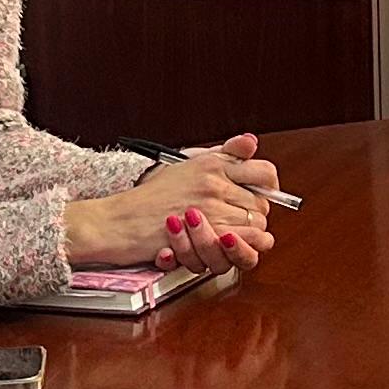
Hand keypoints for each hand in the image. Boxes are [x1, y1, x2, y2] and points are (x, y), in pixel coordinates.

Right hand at [67, 139, 279, 274]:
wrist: (119, 221)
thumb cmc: (147, 198)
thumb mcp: (184, 166)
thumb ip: (221, 154)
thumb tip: (251, 141)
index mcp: (213, 163)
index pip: (264, 171)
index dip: (269, 187)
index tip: (261, 196)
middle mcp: (214, 181)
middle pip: (262, 203)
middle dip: (255, 216)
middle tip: (237, 222)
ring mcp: (209, 205)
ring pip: (255, 225)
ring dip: (246, 235)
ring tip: (228, 236)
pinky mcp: (203, 230)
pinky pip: (240, 241)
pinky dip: (238, 247)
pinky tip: (224, 244)